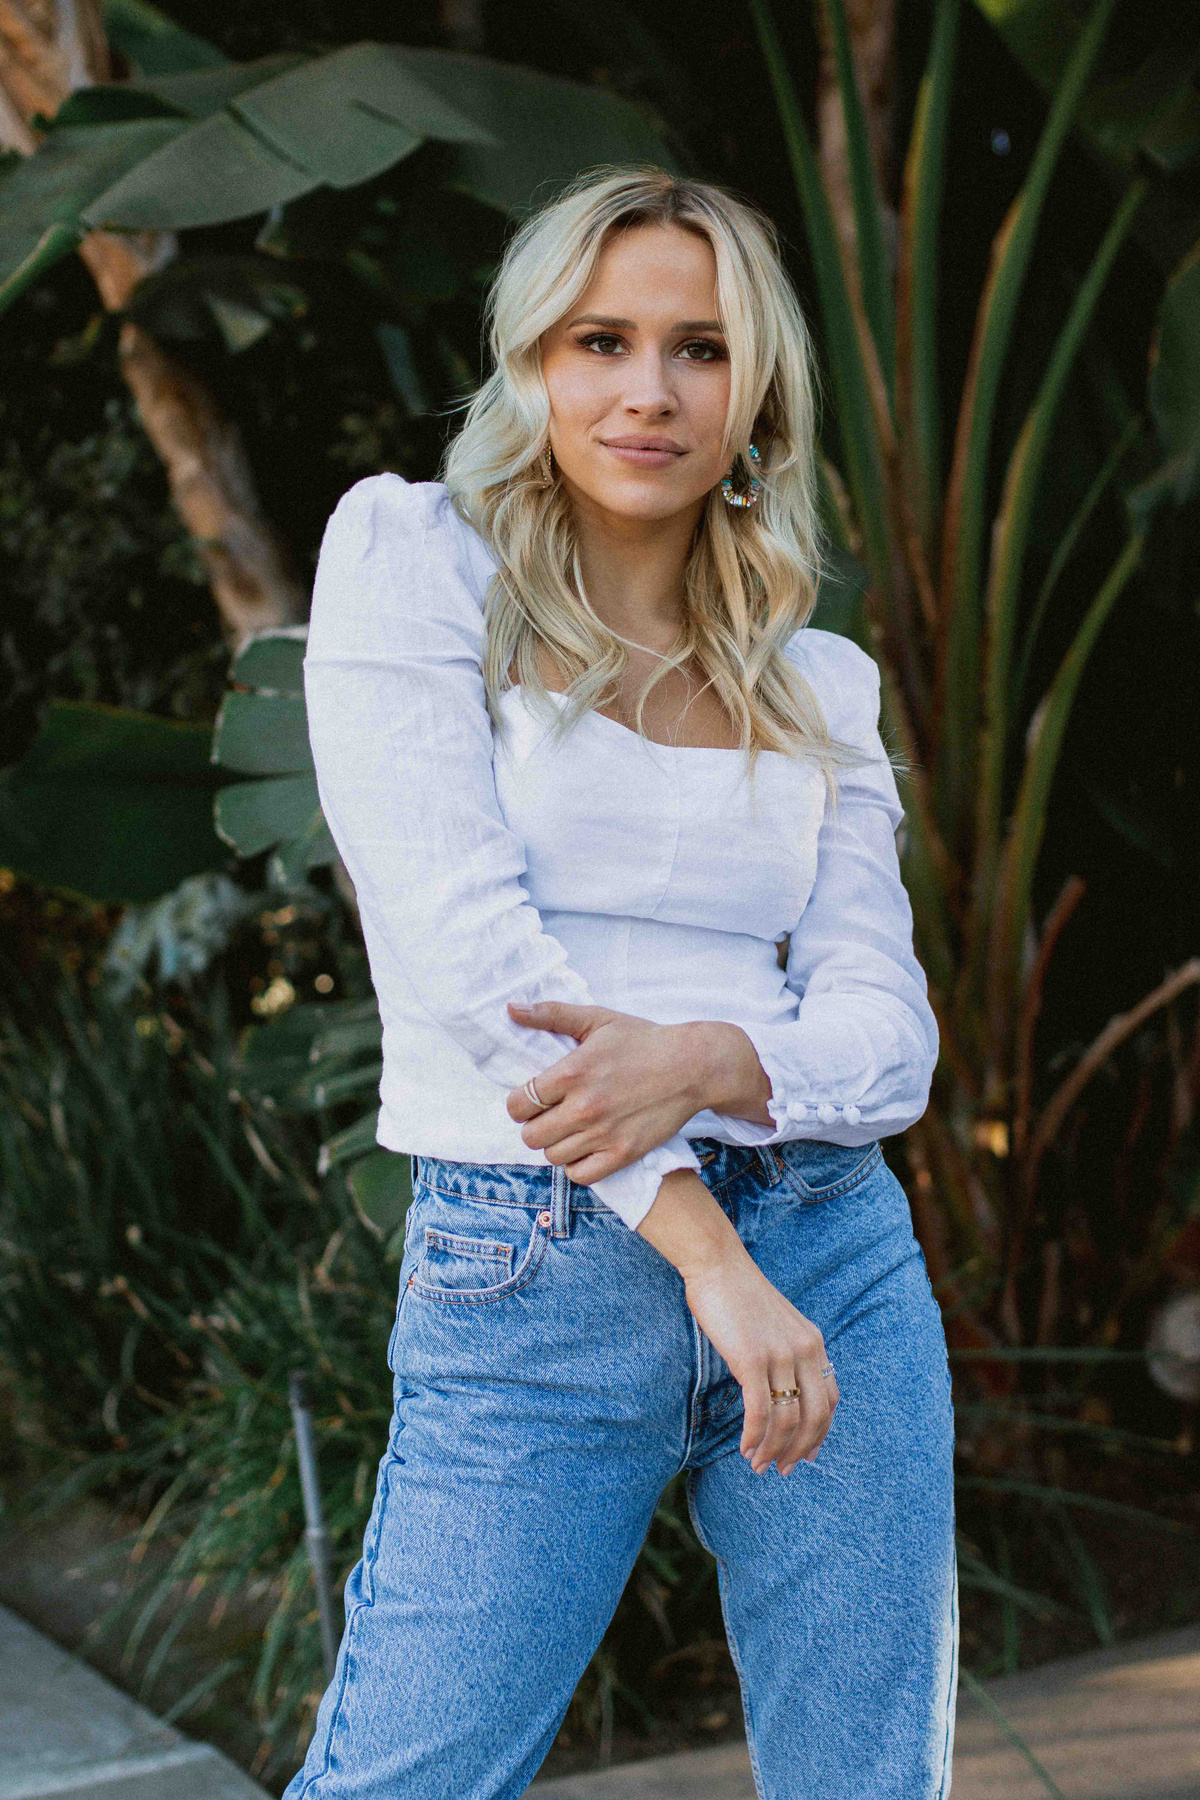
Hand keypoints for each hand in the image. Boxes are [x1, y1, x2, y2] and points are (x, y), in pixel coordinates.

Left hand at [505, 999, 708, 1185]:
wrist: (692, 1066)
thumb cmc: (643, 1040)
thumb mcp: (597, 1019)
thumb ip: (552, 1014)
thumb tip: (512, 1009)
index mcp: (570, 1073)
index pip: (517, 1105)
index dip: (519, 1104)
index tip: (532, 1099)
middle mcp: (583, 1107)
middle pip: (530, 1136)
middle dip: (535, 1125)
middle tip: (551, 1115)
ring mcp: (603, 1134)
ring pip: (552, 1156)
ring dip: (556, 1144)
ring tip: (570, 1129)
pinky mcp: (623, 1154)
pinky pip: (580, 1175)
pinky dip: (577, 1165)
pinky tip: (585, 1147)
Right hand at [636, 1169, 838, 1476]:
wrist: (717, 1264)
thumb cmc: (738, 1293)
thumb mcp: (776, 1322)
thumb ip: (785, 1350)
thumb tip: (780, 1386)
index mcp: (813, 1342)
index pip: (830, 1398)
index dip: (820, 1432)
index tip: (807, 1453)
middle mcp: (804, 1350)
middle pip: (815, 1416)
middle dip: (800, 1449)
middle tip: (782, 1469)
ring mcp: (780, 1355)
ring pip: (787, 1419)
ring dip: (773, 1449)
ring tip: (757, 1465)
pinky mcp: (752, 1359)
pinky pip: (760, 1412)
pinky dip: (754, 1436)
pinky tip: (745, 1447)